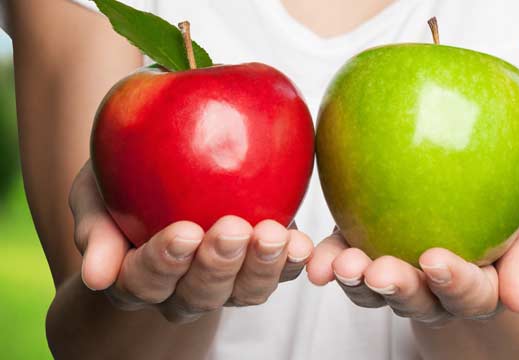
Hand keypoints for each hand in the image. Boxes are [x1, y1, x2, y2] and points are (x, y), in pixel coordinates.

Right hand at [70, 161, 312, 322]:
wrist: (163, 174)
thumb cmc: (121, 183)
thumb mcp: (94, 194)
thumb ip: (94, 229)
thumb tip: (95, 276)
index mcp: (136, 277)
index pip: (143, 281)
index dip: (162, 263)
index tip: (182, 232)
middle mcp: (180, 290)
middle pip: (199, 294)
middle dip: (217, 264)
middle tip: (231, 230)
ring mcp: (225, 283)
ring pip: (244, 292)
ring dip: (261, 266)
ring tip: (273, 235)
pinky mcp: (259, 266)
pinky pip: (279, 273)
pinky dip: (291, 260)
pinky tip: (300, 242)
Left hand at [306, 176, 518, 325]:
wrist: (485, 175)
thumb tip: (518, 302)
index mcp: (478, 286)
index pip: (470, 293)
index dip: (454, 282)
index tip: (435, 259)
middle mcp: (434, 288)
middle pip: (416, 300)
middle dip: (396, 288)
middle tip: (378, 272)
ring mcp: (397, 270)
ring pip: (373, 290)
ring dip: (355, 281)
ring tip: (340, 264)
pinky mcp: (367, 247)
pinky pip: (344, 261)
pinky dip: (328, 260)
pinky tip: (315, 256)